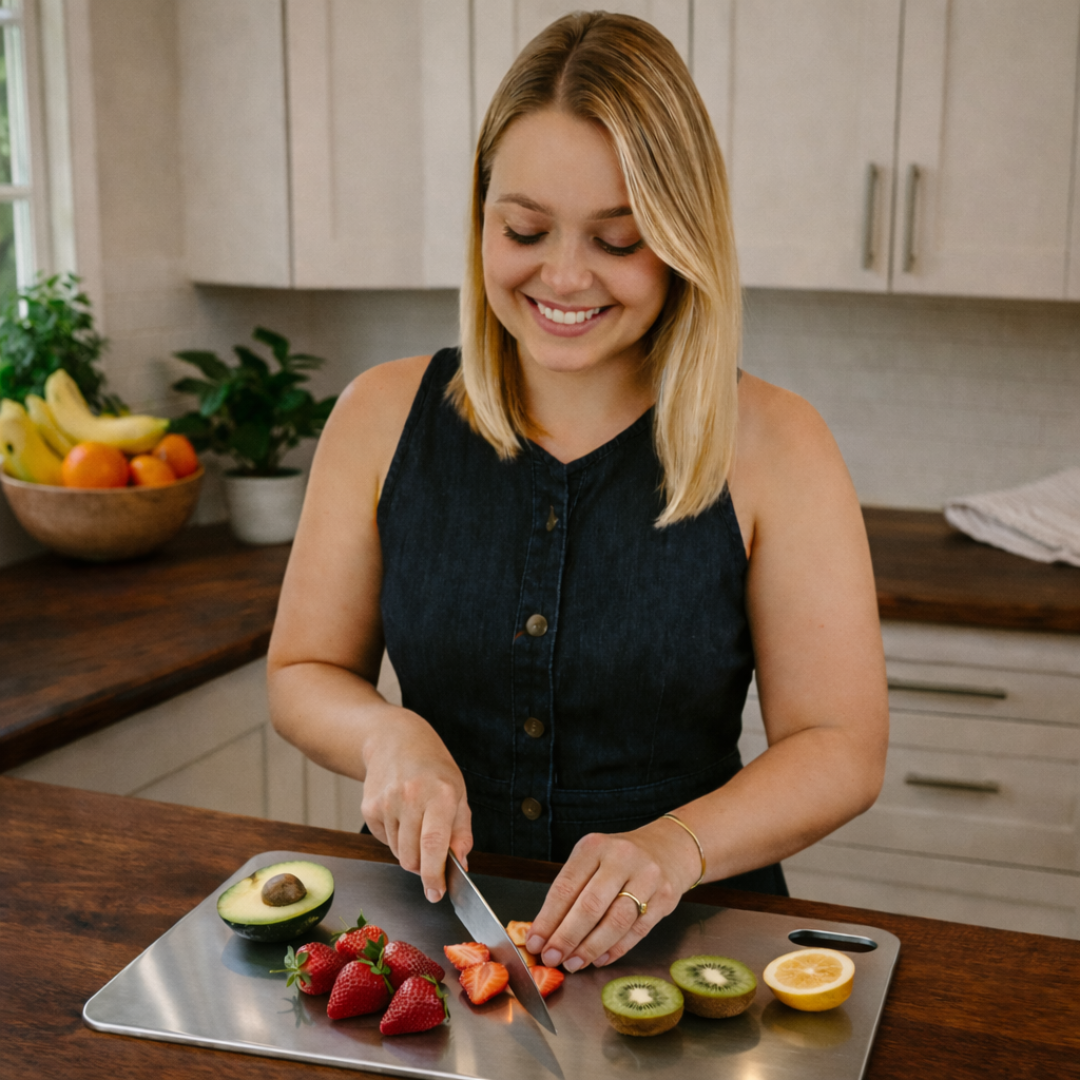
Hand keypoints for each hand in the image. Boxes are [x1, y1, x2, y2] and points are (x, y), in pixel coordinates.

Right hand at [359, 707, 472, 901]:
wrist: (397, 741)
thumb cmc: (434, 770)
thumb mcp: (458, 794)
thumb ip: (461, 833)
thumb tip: (461, 865)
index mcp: (440, 794)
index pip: (434, 844)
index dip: (434, 874)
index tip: (436, 893)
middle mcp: (411, 797)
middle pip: (412, 858)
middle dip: (423, 867)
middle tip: (431, 855)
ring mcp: (386, 802)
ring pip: (398, 853)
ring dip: (410, 850)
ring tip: (416, 823)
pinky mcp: (369, 808)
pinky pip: (385, 841)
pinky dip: (396, 838)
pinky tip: (401, 815)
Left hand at [524, 818, 701, 971]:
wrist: (668, 848)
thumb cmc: (620, 859)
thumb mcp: (592, 859)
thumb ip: (571, 891)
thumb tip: (545, 932)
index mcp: (595, 846)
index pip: (566, 887)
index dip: (548, 919)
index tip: (535, 942)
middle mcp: (621, 858)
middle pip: (590, 906)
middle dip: (567, 937)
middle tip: (552, 958)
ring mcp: (646, 877)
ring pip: (615, 922)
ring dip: (590, 948)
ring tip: (574, 963)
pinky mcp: (664, 898)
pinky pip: (637, 931)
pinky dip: (615, 949)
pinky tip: (600, 958)